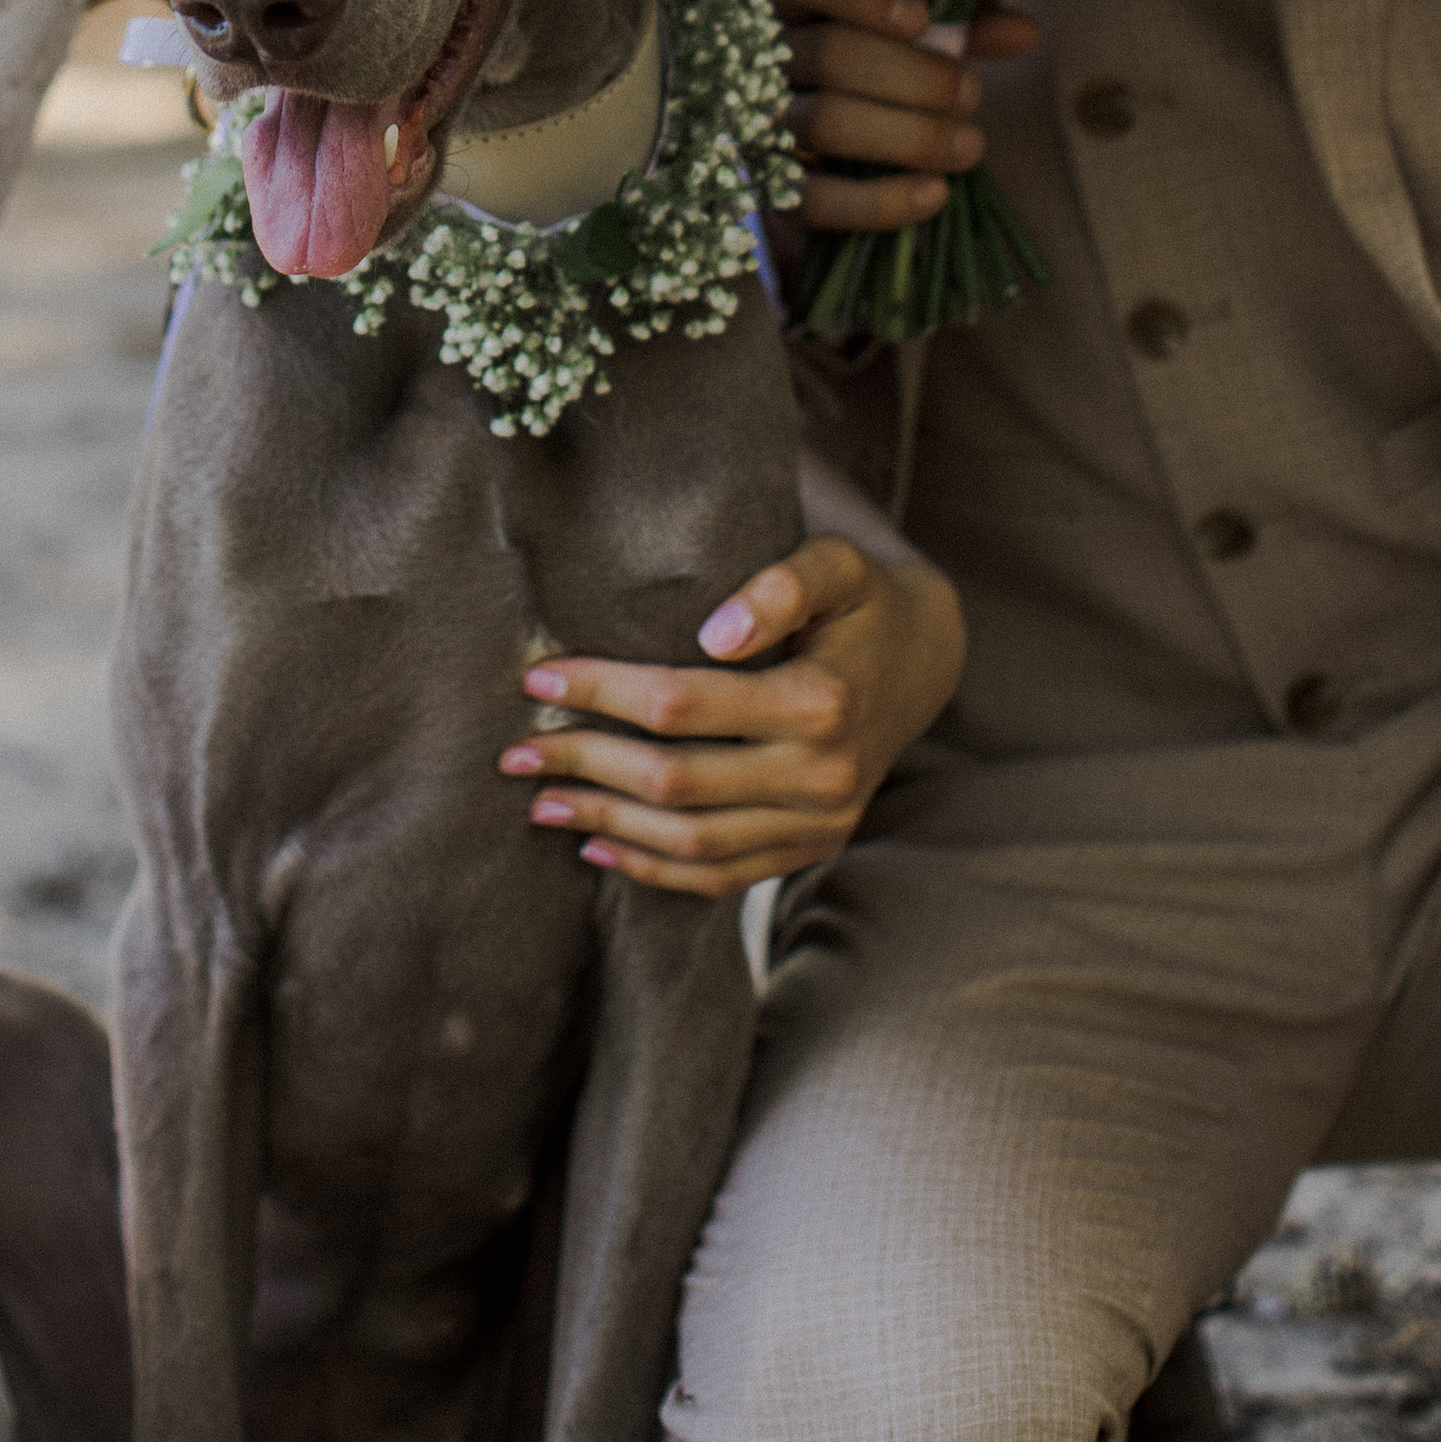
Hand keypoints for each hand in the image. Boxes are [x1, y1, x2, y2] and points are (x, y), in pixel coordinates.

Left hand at [496, 532, 963, 897]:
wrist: (927, 656)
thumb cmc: (861, 596)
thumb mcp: (836, 563)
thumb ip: (780, 586)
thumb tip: (712, 634)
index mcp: (821, 701)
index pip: (683, 702)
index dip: (603, 692)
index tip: (537, 679)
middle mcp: (822, 776)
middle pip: (676, 781)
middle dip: (585, 764)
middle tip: (512, 752)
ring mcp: (819, 825)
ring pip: (692, 842)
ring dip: (606, 823)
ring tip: (538, 801)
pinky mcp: (812, 850)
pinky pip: (722, 878)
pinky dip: (653, 871)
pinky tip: (597, 847)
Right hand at [777, 0, 1042, 232]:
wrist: (803, 115)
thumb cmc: (866, 46)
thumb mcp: (909, 19)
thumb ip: (960, 19)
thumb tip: (1026, 34)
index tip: (919, 18)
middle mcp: (754, 49)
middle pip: (831, 56)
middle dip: (917, 78)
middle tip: (972, 92)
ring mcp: (753, 118)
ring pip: (827, 124)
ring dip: (913, 137)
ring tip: (972, 145)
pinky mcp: (765, 184)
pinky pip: (813, 200)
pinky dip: (880, 203)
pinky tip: (935, 194)